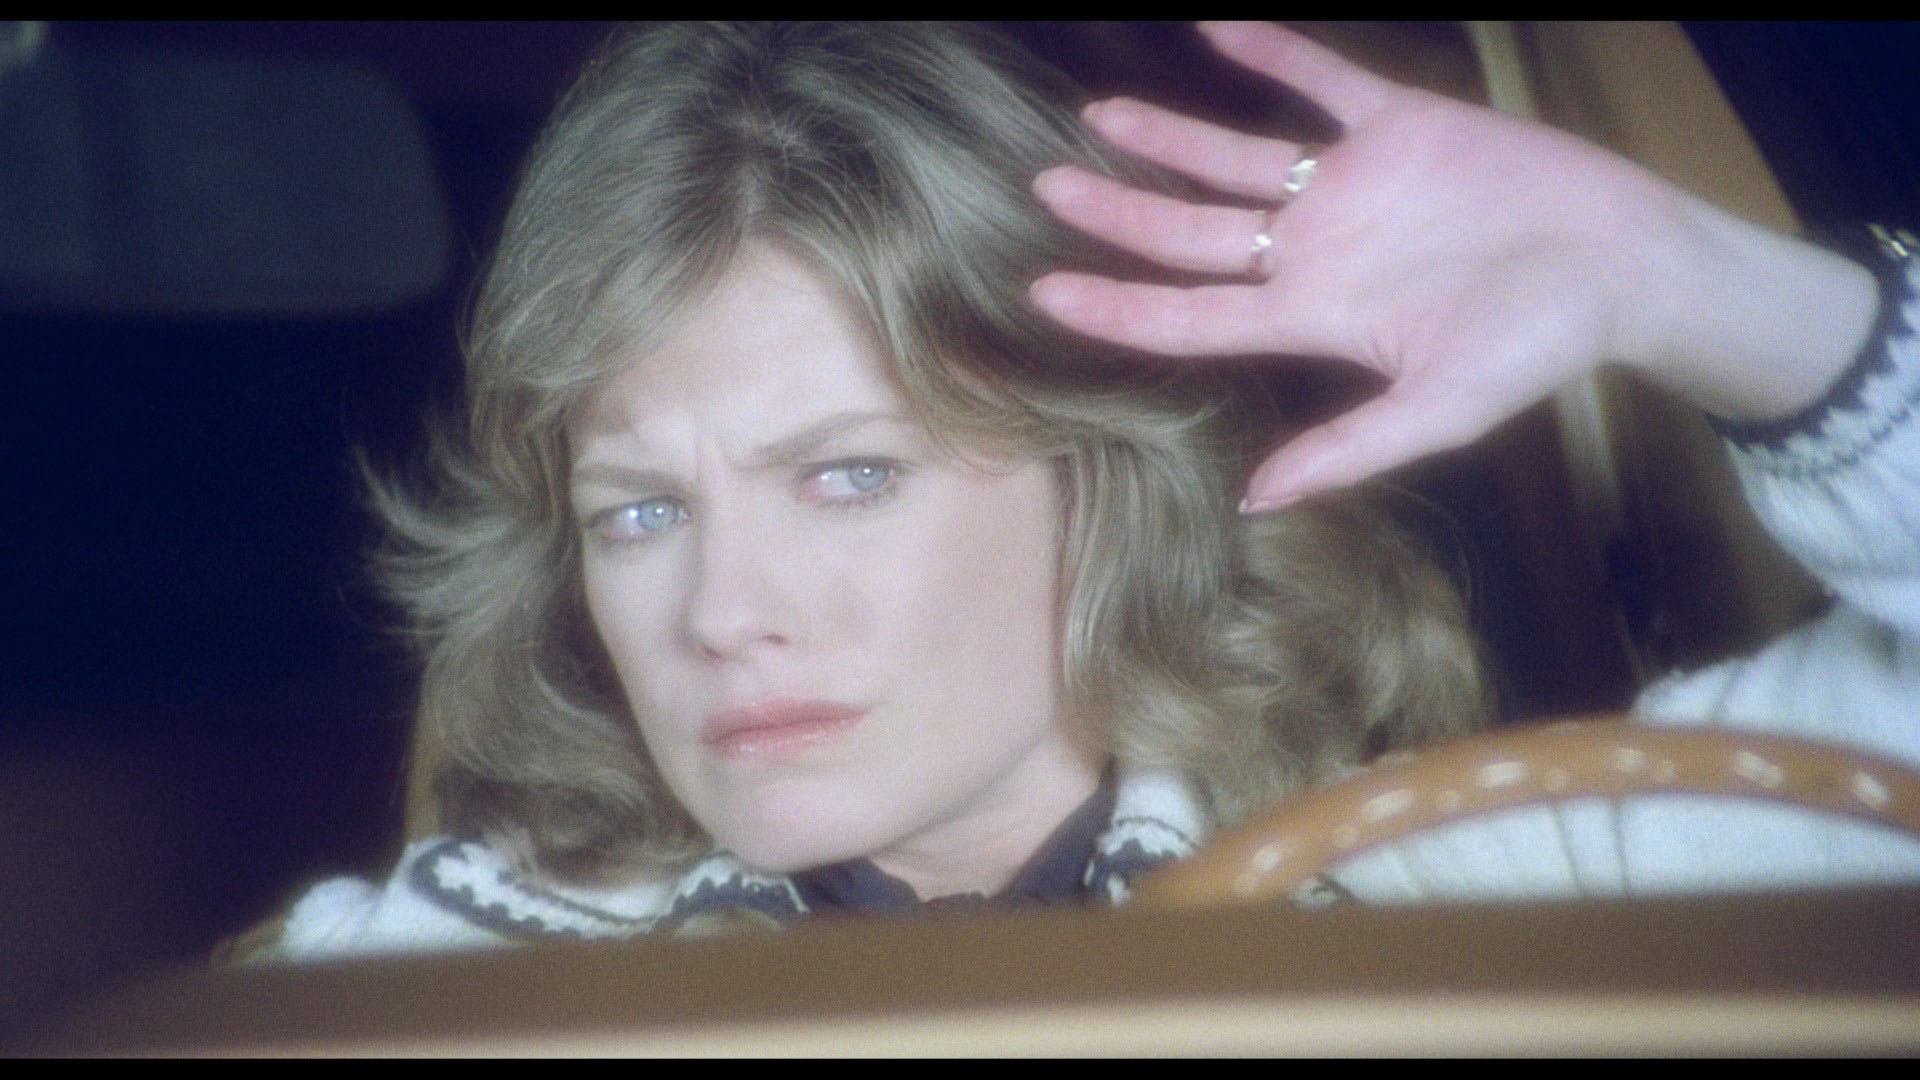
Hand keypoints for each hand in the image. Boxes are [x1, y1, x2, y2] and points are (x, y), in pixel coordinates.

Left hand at [1031, 21, 1877, 510]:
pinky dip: (1272, 53)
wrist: (1625, 266)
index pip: (1191, 315)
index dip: (1116, 305)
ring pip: (1237, 157)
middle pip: (1192, 232)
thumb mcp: (1442, 412)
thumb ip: (1349, 451)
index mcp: (1313, 317)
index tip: (1041, 294)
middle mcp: (1314, 250)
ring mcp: (1350, 186)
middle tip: (1042, 189)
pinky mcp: (1399, 125)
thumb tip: (1254, 502)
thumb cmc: (1537, 347)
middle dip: (1118, 213)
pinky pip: (1322, 80)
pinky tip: (1214, 26)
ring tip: (1100, 117)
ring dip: (1170, 135)